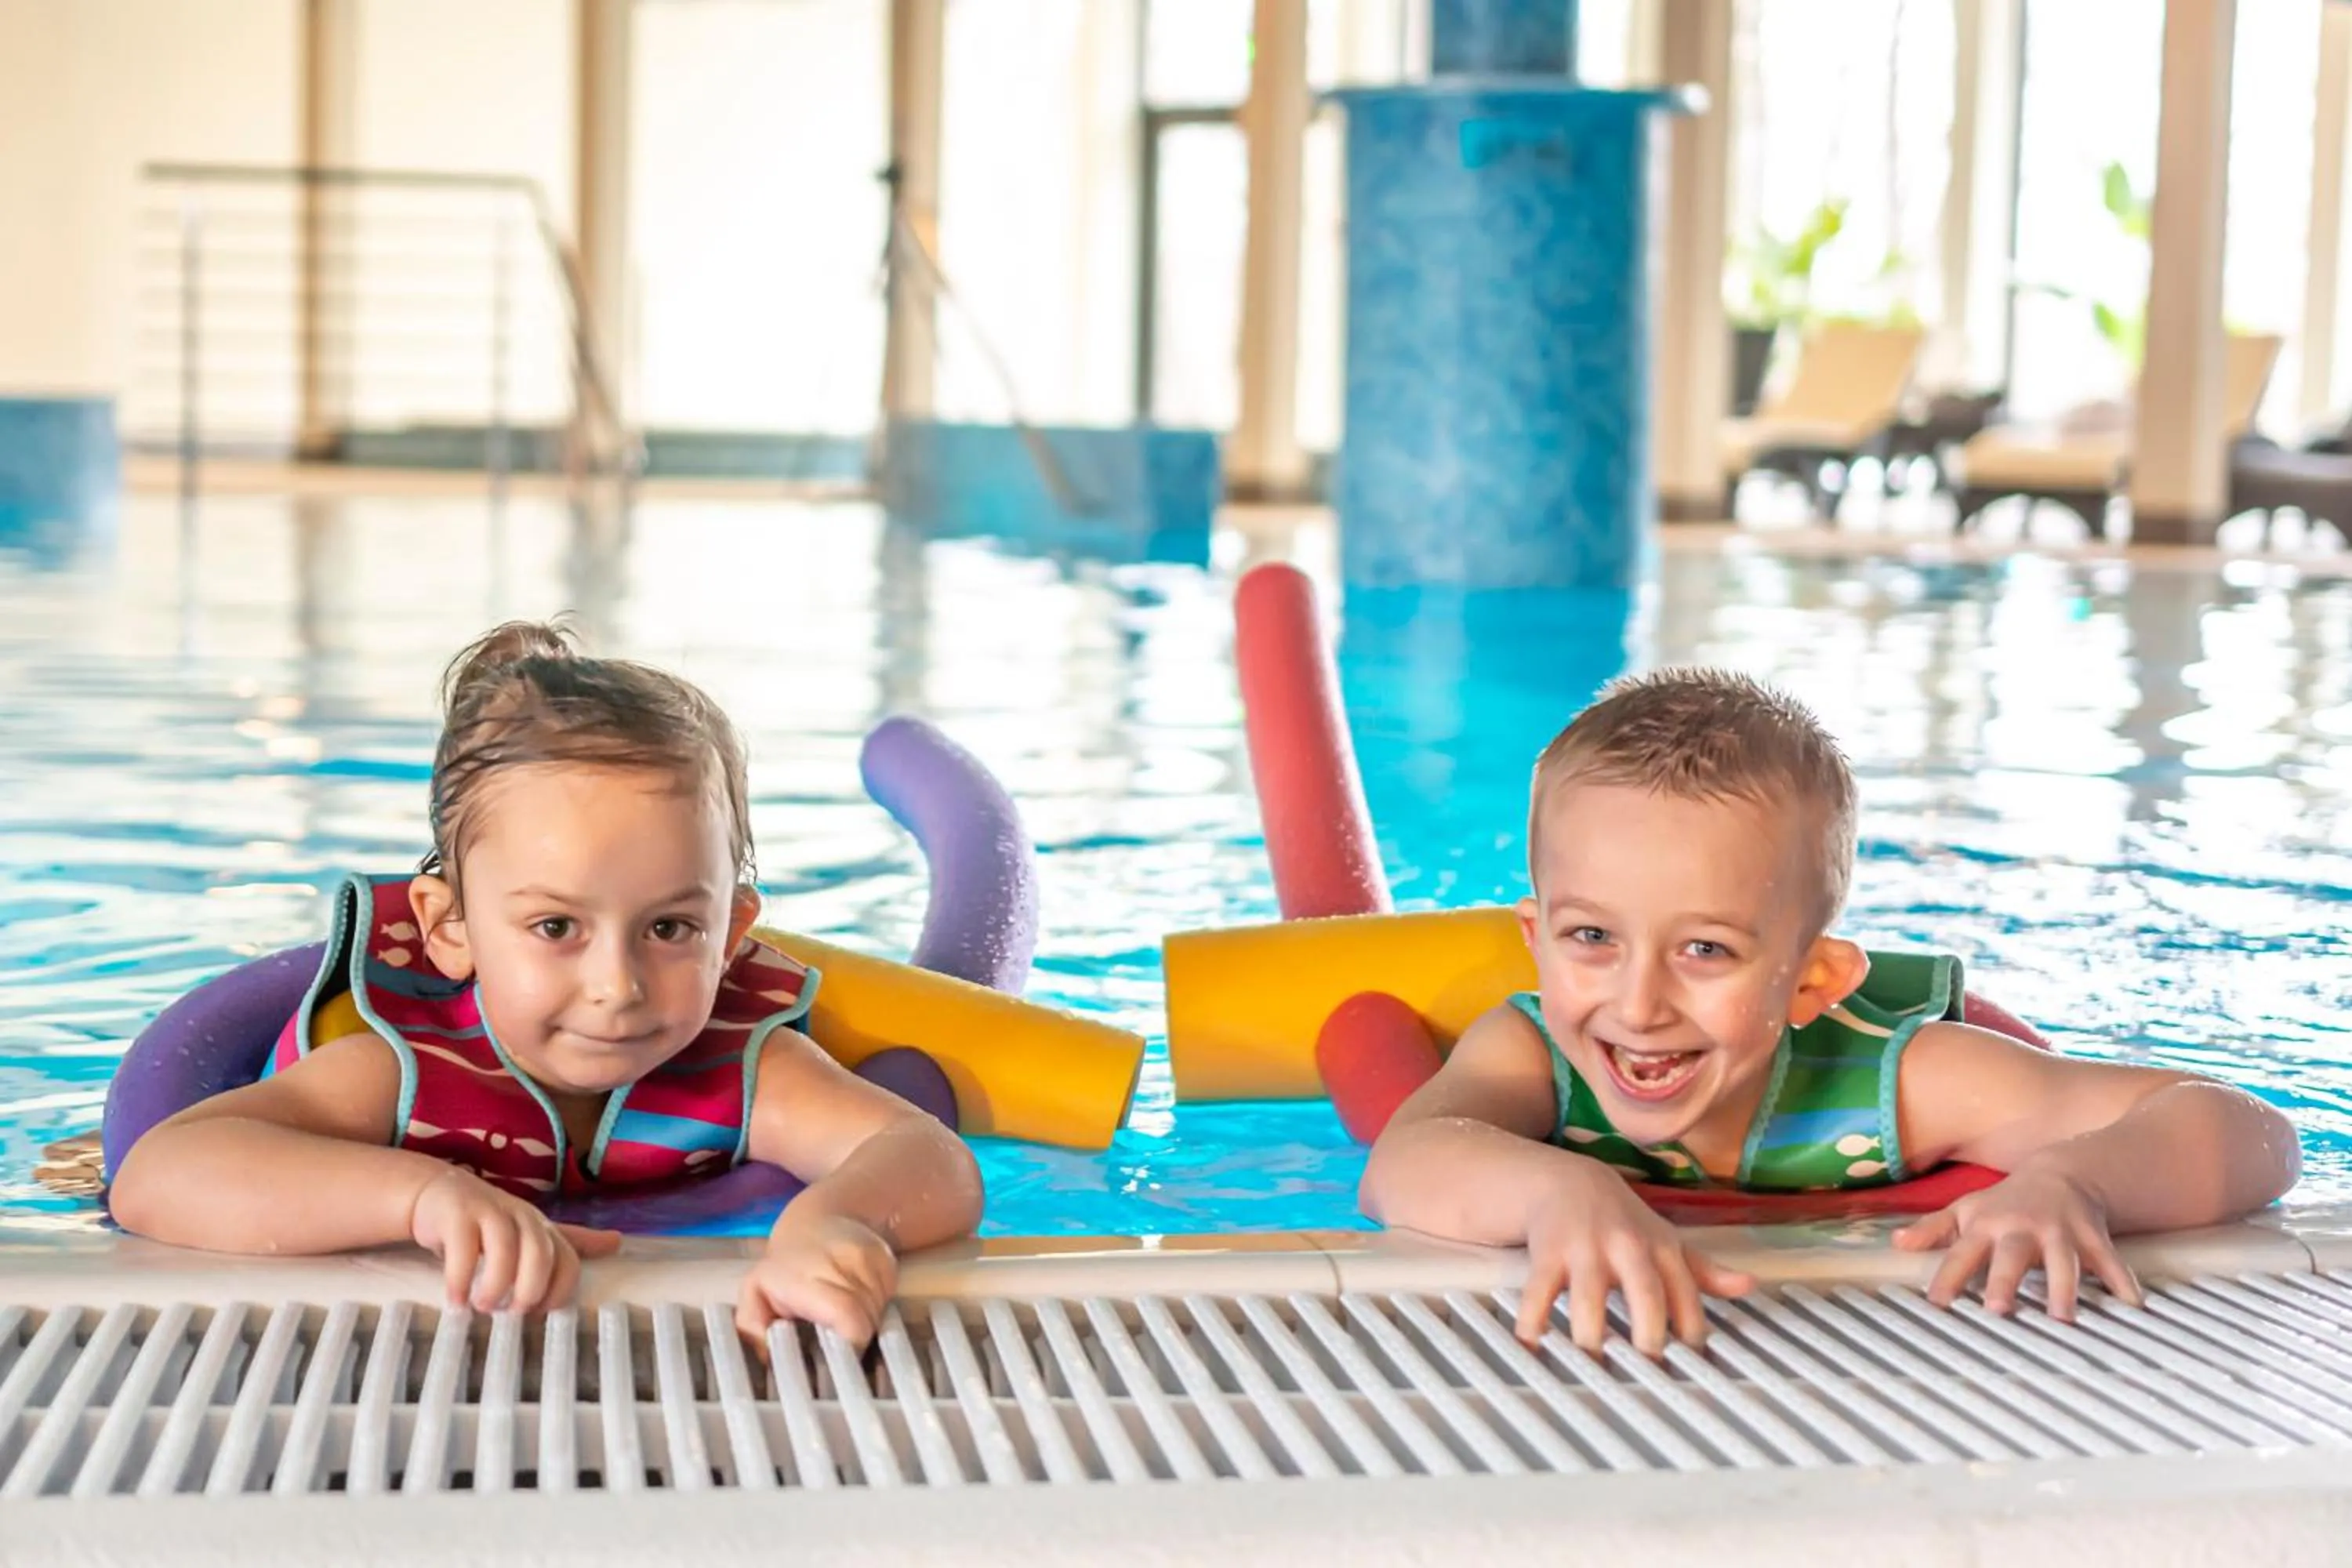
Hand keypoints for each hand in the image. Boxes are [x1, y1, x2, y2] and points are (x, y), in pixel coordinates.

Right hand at [407, 1166, 620, 1311]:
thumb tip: (618, 1242)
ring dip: (496, 1283)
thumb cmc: (490, 1222)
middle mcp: (522, 1217)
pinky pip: (462, 1247)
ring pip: (504, 1247)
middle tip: (513, 1313)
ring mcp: (489, 1212)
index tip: (540, 1314)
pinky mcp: (457, 1214)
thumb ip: (570, 1242)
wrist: (439, 1194)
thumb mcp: (531, 1234)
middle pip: (540, 1253)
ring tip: (484, 1306)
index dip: (559, 1290)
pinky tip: (456, 1300)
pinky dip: (460, 1278)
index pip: (568, 1260)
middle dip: (530, 1288)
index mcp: (543, 1227)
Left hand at [738, 1211, 897, 1348]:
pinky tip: (859, 1298)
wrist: (816, 1223)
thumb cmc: (782, 1270)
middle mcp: (840, 1262)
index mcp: (803, 1278)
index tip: (840, 1357)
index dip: (849, 1343)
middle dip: (857, 1337)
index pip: (846, 1316)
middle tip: (838, 1336)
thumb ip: (752, 1330)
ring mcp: (867, 1256)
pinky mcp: (885, 1255)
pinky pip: (890, 1295)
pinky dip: (878, 1305)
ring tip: (845, 1315)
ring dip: (868, 1321)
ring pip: (880, 1309)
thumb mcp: (754, 1297)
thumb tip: (769, 1358)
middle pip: (867, 1319)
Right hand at [1515, 1162, 1755, 1357]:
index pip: (1686, 1296)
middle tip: (1645, 1374)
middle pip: (1644, 1295)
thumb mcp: (1665, 1240)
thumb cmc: (1624, 1222)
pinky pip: (1539, 1293)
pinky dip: (1532, 1322)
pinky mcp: (1548, 1252)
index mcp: (1662, 1249)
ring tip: (1591, 1369)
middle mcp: (1627, 1246)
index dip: (1690, 1335)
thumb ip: (1704, 1270)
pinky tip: (1532, 1346)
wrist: (1568, 1182)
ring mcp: (1585, 1249)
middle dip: (1647, 1337)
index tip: (1690, 1370)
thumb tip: (1749, 1287)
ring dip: (1589, 1338)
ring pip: (1589, 1299)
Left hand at [1892, 1168, 2141, 1319]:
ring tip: (2064, 1319)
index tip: (1937, 1304)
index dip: (1948, 1276)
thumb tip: (1896, 1245)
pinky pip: (2109, 1260)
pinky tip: (2132, 1304)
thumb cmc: (2005, 1201)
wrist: (2060, 1172)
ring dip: (2064, 1288)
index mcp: (1987, 1226)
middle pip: (2011, 1256)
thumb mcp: (1966, 1211)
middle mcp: (2022, 1229)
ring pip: (2063, 1261)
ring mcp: (2060, 1232)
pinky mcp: (2093, 1235)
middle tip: (1999, 1310)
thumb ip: (1933, 1230)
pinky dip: (2121, 1280)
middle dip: (2005, 1281)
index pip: (1962, 1253)